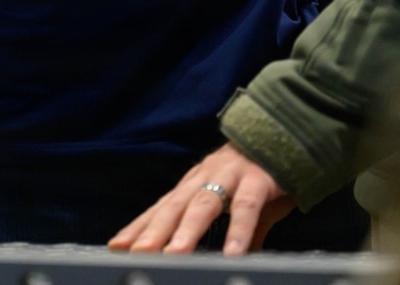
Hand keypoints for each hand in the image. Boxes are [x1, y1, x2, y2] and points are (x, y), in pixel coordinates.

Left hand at [109, 143, 293, 254]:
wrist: (285, 135)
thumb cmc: (256, 176)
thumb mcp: (232, 204)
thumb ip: (225, 233)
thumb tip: (218, 264)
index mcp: (192, 185)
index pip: (159, 209)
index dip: (137, 228)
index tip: (115, 247)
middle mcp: (203, 179)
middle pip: (173, 208)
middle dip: (152, 232)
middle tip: (135, 254)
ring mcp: (229, 177)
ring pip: (203, 205)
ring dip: (186, 231)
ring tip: (173, 255)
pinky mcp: (258, 182)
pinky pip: (247, 208)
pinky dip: (238, 230)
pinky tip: (233, 254)